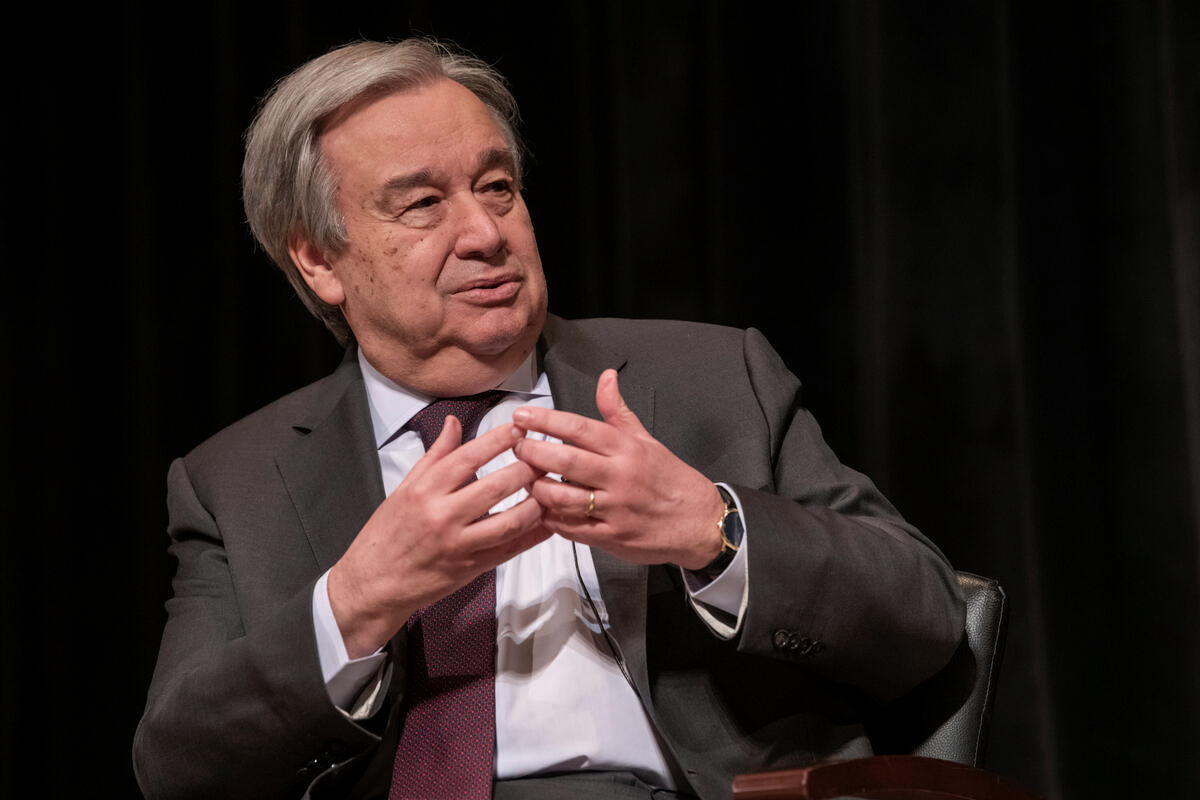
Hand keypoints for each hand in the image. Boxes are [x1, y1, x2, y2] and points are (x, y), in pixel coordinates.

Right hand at [328, 419, 549, 657]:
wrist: (374, 582)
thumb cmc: (388, 533)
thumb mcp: (406, 487)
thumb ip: (436, 455)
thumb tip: (454, 423)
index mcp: (425, 490)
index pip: (469, 457)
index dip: (499, 440)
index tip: (520, 429)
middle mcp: (443, 515)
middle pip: (496, 487)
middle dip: (527, 469)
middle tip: (545, 456)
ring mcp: (459, 544)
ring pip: (509, 521)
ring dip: (536, 504)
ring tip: (549, 487)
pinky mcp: (471, 568)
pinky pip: (509, 549)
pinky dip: (533, 535)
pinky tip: (548, 521)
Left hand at [511, 369, 725, 569]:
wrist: (700, 523)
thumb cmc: (670, 479)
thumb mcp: (647, 440)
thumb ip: (617, 411)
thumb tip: (606, 376)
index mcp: (626, 449)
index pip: (579, 428)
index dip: (546, 421)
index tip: (522, 417)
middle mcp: (619, 477)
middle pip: (565, 461)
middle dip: (533, 452)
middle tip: (516, 446)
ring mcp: (614, 509)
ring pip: (562, 498)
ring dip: (537, 488)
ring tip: (526, 480)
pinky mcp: (611, 538)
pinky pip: (570, 528)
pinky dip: (551, 518)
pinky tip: (543, 509)